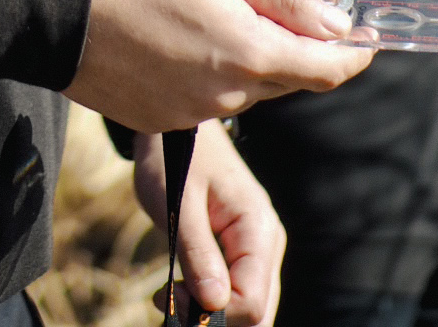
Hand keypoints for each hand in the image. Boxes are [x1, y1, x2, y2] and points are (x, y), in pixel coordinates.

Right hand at [65, 0, 372, 132]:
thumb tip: (338, 22)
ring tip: (212, 5)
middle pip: (285, 77)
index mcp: (247, 53)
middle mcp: (225, 96)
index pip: (326, 69)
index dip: (355, 53)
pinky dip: (209, 69)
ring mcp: (189, 114)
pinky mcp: (158, 120)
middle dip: (296, 45)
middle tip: (283, 3)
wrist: (50, 1)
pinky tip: (177, 31)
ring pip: (244, 87)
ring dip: (248, 54)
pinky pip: (204, 97)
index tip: (371, 37)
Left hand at [133, 122, 283, 326]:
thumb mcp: (179, 203)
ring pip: (251, 306)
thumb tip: (215, 305)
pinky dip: (213, 299)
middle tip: (169, 297)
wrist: (178, 128)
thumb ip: (198, 253)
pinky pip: (239, 291)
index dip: (214, 314)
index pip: (252, 302)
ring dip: (213, 311)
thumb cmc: (175, 158)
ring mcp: (260, 248)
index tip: (171, 295)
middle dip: (216, 318)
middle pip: (258, 311)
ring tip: (172, 291)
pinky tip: (183, 286)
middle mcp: (268, 242)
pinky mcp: (245, 252)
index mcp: (257, 228)